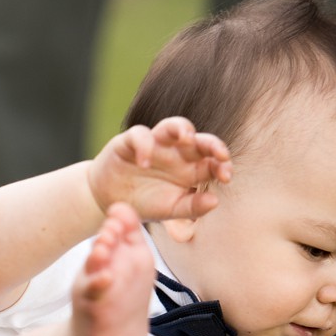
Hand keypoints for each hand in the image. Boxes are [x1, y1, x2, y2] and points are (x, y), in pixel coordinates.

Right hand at [87, 116, 232, 222]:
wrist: (110, 201)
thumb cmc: (145, 203)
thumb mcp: (171, 210)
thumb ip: (192, 207)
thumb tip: (215, 201)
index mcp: (190, 169)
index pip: (213, 161)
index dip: (222, 165)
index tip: (226, 176)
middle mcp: (176, 153)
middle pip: (199, 140)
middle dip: (212, 144)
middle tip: (220, 154)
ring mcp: (155, 145)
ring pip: (173, 126)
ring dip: (182, 128)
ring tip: (187, 139)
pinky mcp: (131, 141)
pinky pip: (140, 135)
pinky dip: (144, 145)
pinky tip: (144, 162)